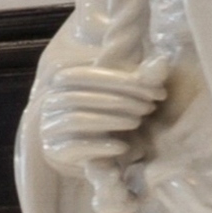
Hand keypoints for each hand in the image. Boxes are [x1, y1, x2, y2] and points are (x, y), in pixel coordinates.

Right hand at [35, 59, 177, 169]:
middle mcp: (49, 101)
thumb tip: (162, 62)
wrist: (99, 141)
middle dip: (119, 101)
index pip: (83, 75)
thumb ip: (145, 76)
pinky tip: (123, 146)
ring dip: (111, 120)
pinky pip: (73, 146)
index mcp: (62, 77)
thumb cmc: (116, 105)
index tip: (154, 90)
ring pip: (75, 120)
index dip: (119, 80)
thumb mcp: (131, 87)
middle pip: (78, 97)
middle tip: (149, 107)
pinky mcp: (54, 150)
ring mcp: (49, 126)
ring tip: (137, 122)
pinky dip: (100, 146)